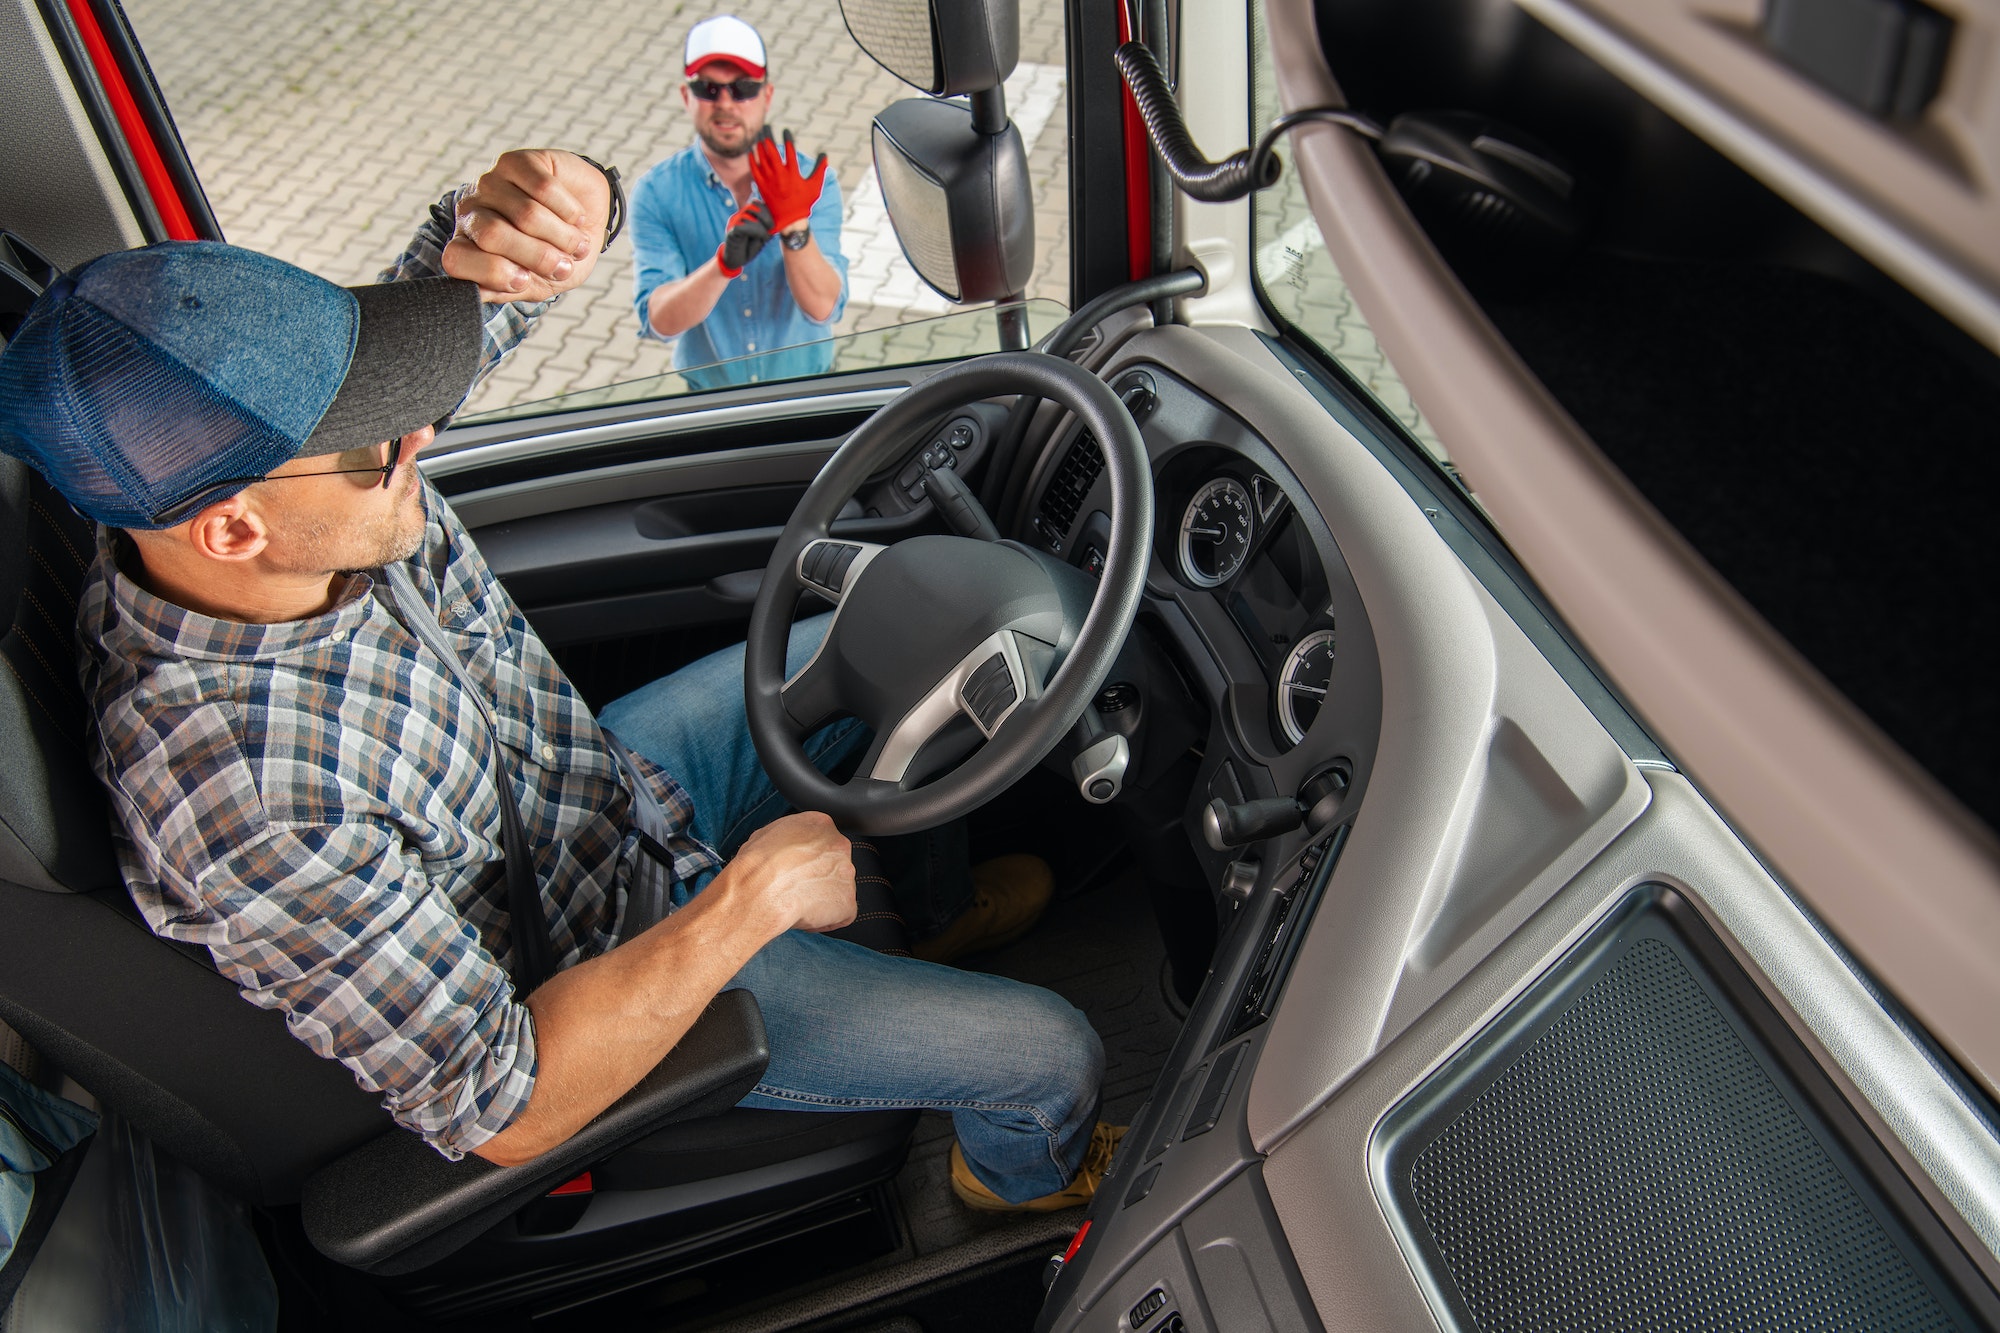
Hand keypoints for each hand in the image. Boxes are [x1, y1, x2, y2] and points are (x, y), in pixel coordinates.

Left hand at [444, 149, 610, 301]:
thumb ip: (508, 290)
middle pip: (493, 235)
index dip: (495, 275)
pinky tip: (575, 217)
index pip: (456, 260)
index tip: (526, 281)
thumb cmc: (558, 254)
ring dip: (564, 237)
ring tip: (577, 244)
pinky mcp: (516, 161)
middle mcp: (471, 210)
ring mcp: (491, 182)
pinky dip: (570, 212)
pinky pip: (544, 189)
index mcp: (467, 244)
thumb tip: (481, 291)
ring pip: (527, 214)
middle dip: (538, 256)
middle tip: (563, 265)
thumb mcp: (537, 283)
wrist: (588, 219)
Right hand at [717, 200, 775, 277]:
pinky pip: (741, 226)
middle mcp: (740, 216)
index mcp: (747, 216)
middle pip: (752, 205)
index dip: (767, 210)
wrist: (734, 261)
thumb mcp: (761, 239)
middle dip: (765, 215)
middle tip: (771, 228)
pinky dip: (754, 231)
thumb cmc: (748, 249)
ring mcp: (734, 223)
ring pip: (748, 215)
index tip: (773, 223)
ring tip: (765, 236)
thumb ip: (767, 230)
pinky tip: (760, 238)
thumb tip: (774, 224)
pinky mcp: (731, 232)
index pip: (757, 204)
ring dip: (760, 225)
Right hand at [725, 811, 855, 932]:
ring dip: (822, 899)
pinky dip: (825, 921)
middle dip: (818, 879)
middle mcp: (839, 844)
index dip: (809, 861)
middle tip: (796, 889)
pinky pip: (842, 915)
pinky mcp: (847, 901)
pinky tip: (804, 918)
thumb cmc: (756, 865)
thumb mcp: (766, 835)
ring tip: (796, 904)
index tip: (797, 870)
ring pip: (839, 890)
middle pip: (834, 865)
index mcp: (820, 824)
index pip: (823, 842)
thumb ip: (788, 839)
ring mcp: (846, 873)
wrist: (758, 890)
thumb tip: (785, 849)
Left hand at [749, 128, 827, 234]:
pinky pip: (754, 170)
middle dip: (768, 136)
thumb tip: (824, 155)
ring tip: (759, 135)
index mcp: (793, 173)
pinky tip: (751, 151)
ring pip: (762, 158)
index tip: (786, 130)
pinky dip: (752, 159)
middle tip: (767, 126)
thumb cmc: (804, 203)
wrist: (789, 220)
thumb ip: (820, 169)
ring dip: (760, 145)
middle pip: (772, 150)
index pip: (789, 150)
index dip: (787, 138)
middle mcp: (780, 175)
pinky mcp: (761, 186)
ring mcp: (769, 180)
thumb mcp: (815, 186)